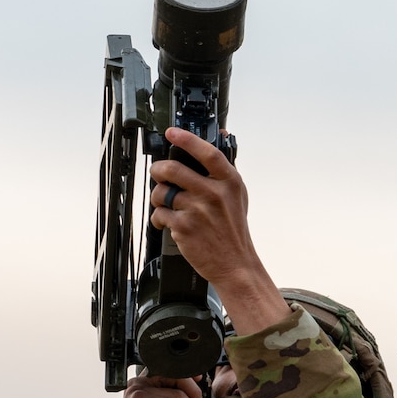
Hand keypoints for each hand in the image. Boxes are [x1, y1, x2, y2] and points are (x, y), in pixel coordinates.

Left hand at [148, 128, 287, 334]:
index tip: (172, 133)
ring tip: (166, 204)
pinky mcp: (184, 227)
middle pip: (173, 169)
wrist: (236, 264)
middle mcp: (214, 194)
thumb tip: (220, 137)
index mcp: (229, 183)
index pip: (207, 153)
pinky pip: (159, 214)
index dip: (187, 140)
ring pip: (162, 192)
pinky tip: (169, 223)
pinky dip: (159, 218)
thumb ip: (224, 171)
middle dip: (158, 170)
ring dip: (158, 197)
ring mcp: (198, 210)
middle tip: (158, 173)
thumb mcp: (237, 197)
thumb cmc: (234, 230)